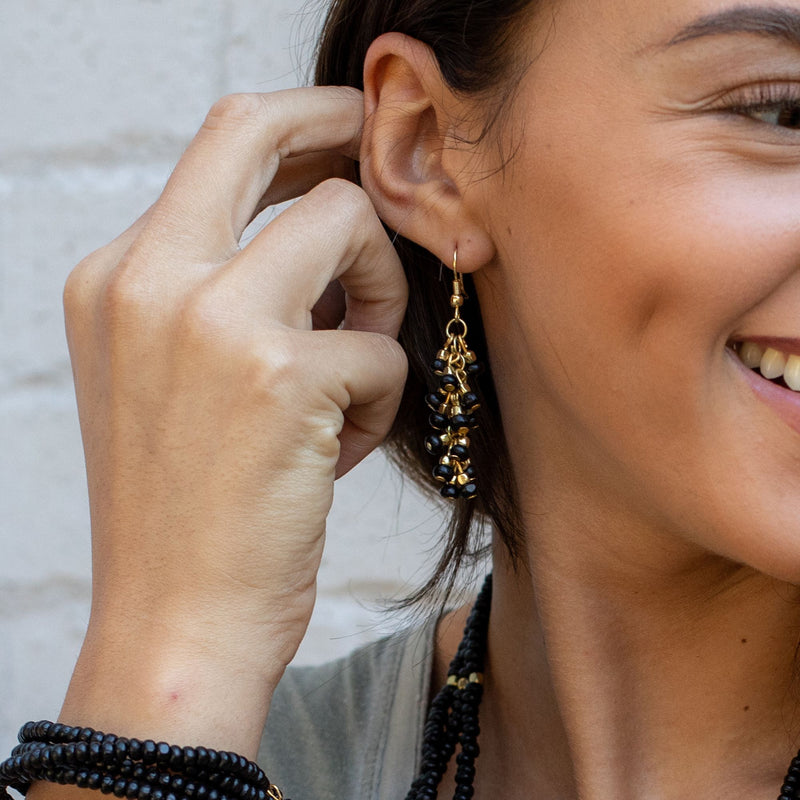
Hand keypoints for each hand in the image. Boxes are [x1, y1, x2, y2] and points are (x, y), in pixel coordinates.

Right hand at [56, 87, 407, 754]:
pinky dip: (382, 392)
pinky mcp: (282, 374)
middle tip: (385, 160)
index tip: (343, 142)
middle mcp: (147, 279)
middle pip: (259, 130)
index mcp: (115, 277)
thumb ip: (224, 289)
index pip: (212, 147)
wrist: (178, 624)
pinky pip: (382, 341)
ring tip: (357, 373)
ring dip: (377, 294)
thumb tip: (320, 221)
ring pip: (346, 222)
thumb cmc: (189, 507)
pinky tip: (341, 449)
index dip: (293, 130)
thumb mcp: (170, 378)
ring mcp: (211, 320)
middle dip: (340, 130)